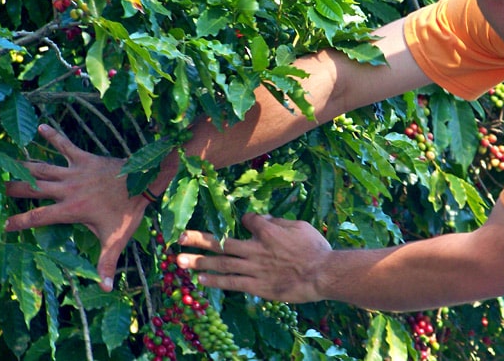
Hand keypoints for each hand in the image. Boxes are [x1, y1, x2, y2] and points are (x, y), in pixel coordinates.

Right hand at [5, 124, 149, 291]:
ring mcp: (75, 172)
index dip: (17, 222)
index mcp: (71, 210)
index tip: (0, 226)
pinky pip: (66, 145)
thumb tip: (106, 289)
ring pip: (42, 167)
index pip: (36, 218)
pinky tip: (40, 127)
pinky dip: (53, 136)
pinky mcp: (85, 158)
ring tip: (4, 163)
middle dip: (11, 189)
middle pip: (31, 188)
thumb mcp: (116, 240)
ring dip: (23, 165)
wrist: (146, 182)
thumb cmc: (129, 212)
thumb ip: (107, 264)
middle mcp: (68, 189)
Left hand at [176, 213, 331, 302]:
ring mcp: (254, 268)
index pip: (247, 221)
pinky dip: (215, 280)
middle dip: (199, 239)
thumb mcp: (300, 226)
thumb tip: (263, 218)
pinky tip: (199, 279)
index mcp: (267, 230)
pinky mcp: (257, 286)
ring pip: (222, 263)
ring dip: (199, 261)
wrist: (323, 274)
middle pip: (223, 242)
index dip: (244, 221)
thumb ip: (279, 222)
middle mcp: (255, 248)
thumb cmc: (315, 248)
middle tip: (179, 237)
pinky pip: (232, 283)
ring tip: (179, 260)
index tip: (245, 223)